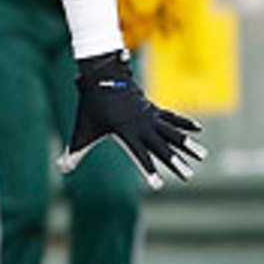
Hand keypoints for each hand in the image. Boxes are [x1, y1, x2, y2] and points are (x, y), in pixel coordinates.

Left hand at [57, 49, 205, 189]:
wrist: (102, 77)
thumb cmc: (91, 107)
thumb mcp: (81, 132)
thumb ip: (74, 152)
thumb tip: (60, 169)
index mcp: (125, 133)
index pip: (139, 157)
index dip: (149, 171)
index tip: (158, 186)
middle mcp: (141, 126)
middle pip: (162, 147)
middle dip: (176, 163)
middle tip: (189, 177)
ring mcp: (149, 117)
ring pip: (172, 132)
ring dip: (188, 144)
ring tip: (203, 156)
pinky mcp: (153, 109)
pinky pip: (172, 117)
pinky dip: (185, 123)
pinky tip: (199, 130)